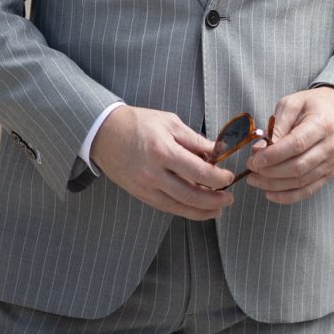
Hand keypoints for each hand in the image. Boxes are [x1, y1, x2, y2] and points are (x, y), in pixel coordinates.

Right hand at [90, 105, 234, 218]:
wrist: (105, 133)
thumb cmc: (139, 123)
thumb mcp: (170, 122)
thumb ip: (194, 140)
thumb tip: (217, 152)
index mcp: (163, 151)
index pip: (197, 171)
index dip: (217, 178)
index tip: (229, 177)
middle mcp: (154, 173)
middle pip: (190, 194)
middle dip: (214, 200)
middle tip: (229, 198)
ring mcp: (145, 187)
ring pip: (179, 206)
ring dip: (202, 211)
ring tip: (218, 209)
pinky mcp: (140, 194)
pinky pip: (166, 207)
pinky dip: (184, 210)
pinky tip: (197, 209)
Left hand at [245, 87, 333, 204]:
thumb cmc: (310, 106)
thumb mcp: (292, 104)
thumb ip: (277, 125)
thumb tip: (261, 149)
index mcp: (321, 124)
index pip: (297, 144)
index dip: (274, 155)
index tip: (255, 159)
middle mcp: (329, 147)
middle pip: (298, 167)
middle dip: (270, 171)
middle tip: (250, 167)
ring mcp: (330, 163)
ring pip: (300, 182)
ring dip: (274, 185)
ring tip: (254, 179)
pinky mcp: (328, 174)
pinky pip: (307, 191)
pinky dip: (287, 196)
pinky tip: (269, 193)